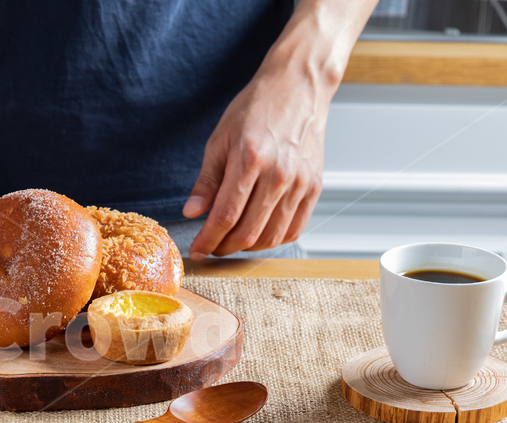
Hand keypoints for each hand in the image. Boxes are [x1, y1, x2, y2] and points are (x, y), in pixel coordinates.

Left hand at [182, 0, 377, 259]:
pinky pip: (294, 228)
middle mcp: (279, 174)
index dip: (208, 239)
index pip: (225, 215)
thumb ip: (207, 180)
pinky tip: (259, 234)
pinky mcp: (314, 187)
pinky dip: (274, 240)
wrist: (298, 88)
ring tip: (232, 241)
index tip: (196, 250)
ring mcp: (300, 183)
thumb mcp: (220, 139)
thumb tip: (192, 212)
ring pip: (271, 236)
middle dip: (224, 248)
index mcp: (250, 159)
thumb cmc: (257, 108)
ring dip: (248, 248)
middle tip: (211, 247)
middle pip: (248, 232)